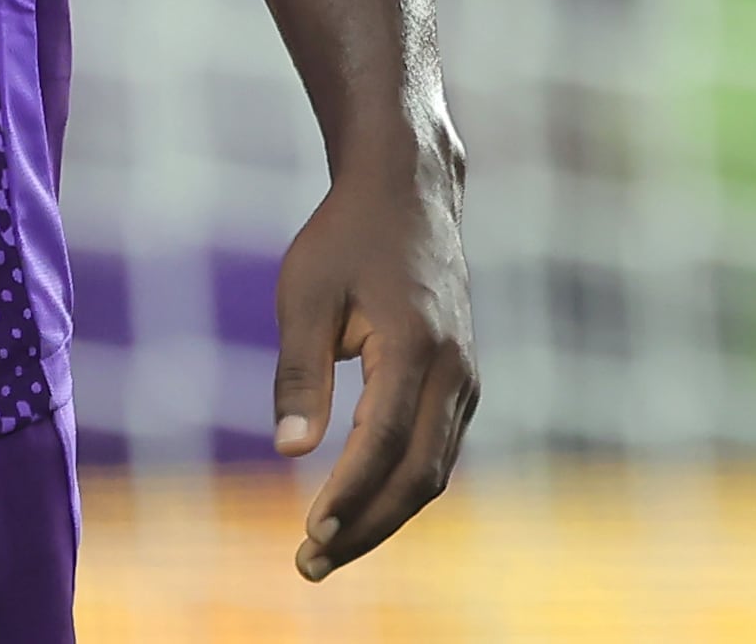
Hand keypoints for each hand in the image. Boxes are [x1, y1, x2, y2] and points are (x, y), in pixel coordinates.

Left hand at [271, 119, 481, 578]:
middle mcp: (453, 365)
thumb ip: (299, 373)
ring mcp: (465, 373)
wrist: (409, 189)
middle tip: (309, 566)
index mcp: (416, 342)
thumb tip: (290, 453)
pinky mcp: (461, 377)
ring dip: (385, 515)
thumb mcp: (305, 295)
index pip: (383, 441)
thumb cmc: (347, 237)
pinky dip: (402, 486)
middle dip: (367, 526)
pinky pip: (440, 448)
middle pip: (419, 471)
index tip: (309, 539)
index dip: (349, 496)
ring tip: (326, 550)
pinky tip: (361, 507)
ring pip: (435, 468)